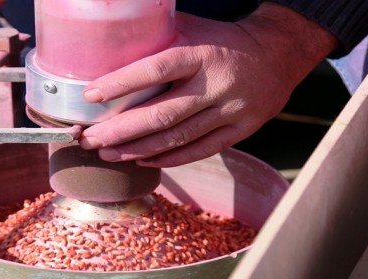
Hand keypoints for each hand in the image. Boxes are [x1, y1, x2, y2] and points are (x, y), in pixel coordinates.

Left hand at [79, 3, 337, 167]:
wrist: (278, 54)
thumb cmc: (221, 40)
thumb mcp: (192, 29)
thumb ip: (157, 37)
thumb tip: (110, 43)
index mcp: (201, 53)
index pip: (155, 69)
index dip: (121, 84)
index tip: (90, 95)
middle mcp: (216, 84)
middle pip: (162, 115)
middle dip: (120, 131)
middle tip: (89, 139)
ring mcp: (231, 111)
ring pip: (177, 138)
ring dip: (137, 150)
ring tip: (106, 154)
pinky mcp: (241, 131)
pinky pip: (200, 151)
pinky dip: (168, 159)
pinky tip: (142, 161)